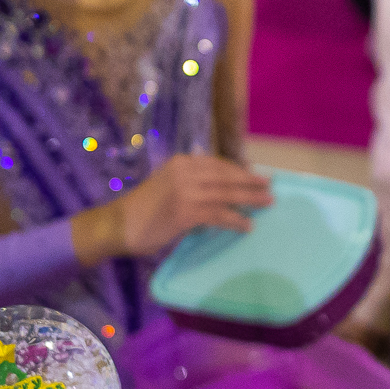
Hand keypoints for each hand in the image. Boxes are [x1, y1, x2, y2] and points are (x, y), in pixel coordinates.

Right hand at [79, 152, 271, 262]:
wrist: (119, 224)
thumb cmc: (143, 208)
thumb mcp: (168, 184)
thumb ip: (191, 182)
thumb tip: (220, 190)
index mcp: (181, 162)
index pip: (218, 164)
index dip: (239, 171)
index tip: (255, 175)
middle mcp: (185, 172)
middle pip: (226, 176)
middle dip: (251, 182)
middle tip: (270, 186)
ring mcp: (186, 191)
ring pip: (226, 194)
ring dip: (250, 200)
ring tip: (267, 204)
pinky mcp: (186, 212)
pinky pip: (219, 215)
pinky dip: (236, 220)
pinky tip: (247, 225)